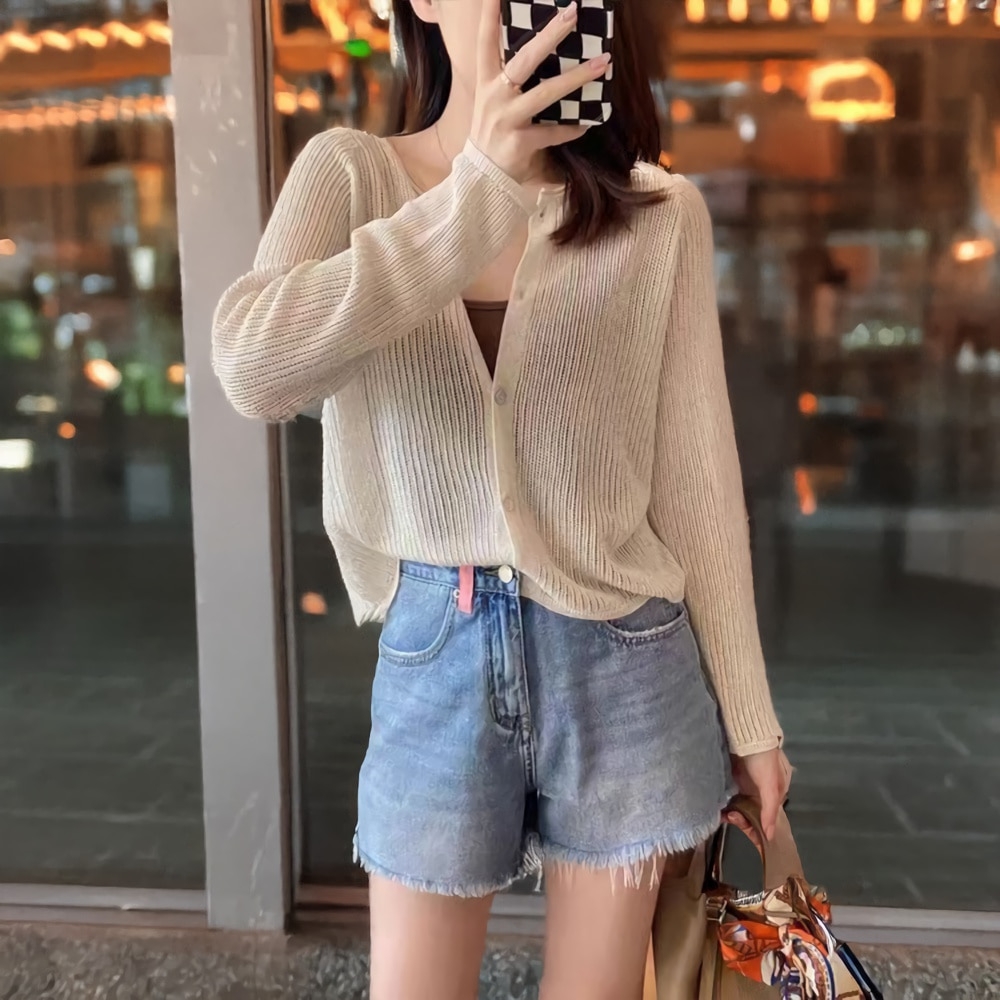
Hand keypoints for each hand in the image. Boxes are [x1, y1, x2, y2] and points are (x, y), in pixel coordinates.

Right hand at [471, 0, 611, 181]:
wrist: (482, 178)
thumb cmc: (495, 135)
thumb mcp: (495, 102)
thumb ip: (513, 80)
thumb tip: (544, 52)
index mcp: (487, 82)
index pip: (485, 42)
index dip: (489, 15)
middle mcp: (494, 96)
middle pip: (524, 59)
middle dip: (550, 34)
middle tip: (573, 12)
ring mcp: (507, 119)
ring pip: (546, 93)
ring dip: (577, 77)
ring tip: (603, 62)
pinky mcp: (520, 143)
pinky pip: (554, 132)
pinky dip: (572, 128)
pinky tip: (587, 123)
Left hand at [725, 748, 792, 846]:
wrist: (747, 734)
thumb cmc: (763, 760)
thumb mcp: (770, 785)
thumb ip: (770, 810)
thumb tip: (771, 835)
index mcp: (776, 795)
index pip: (768, 819)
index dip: (758, 828)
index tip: (746, 831)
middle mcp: (762, 793)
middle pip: (753, 815)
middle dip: (742, 820)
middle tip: (730, 816)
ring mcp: (748, 786)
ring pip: (741, 808)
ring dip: (733, 814)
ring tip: (723, 814)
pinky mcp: (734, 780)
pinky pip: (731, 798)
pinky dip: (726, 805)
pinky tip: (720, 808)